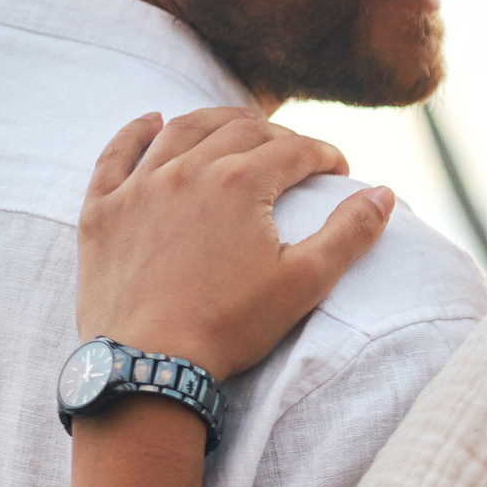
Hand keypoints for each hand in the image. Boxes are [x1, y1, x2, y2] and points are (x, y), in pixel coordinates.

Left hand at [76, 108, 393, 379]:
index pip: (293, 151)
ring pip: (181, 130)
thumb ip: (350, 233)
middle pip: (240, 129)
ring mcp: (138, 187)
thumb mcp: (305, 283)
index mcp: (240, 183)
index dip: (323, 155)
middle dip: (277, 134)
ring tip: (237, 126)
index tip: (338, 169)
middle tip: (295, 153)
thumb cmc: (232, 328)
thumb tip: (384, 194)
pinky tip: (152, 121)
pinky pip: (116, 154)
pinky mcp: (102, 210)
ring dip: (216, 121)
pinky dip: (135, 132)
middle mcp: (187, 170)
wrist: (151, 365)